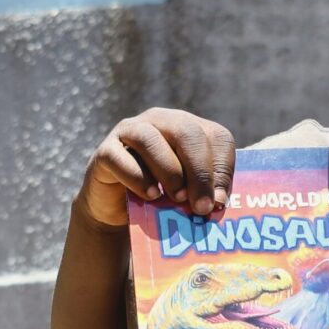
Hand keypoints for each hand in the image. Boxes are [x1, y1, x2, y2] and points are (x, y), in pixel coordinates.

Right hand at [77, 108, 235, 228]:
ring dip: (170, 172)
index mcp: (190, 127)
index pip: (218, 137)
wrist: (117, 208)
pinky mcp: (105, 150)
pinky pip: (120, 158)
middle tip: (202, 206)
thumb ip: (206, 192)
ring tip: (178, 199)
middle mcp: (161, 120)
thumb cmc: (162, 196)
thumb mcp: (189, 193)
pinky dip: (138, 178)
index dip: (223, 169)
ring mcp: (130, 131)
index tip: (220, 201)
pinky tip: (150, 196)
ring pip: (151, 140)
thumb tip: (218, 200)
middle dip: (199, 172)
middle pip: (187, 132)